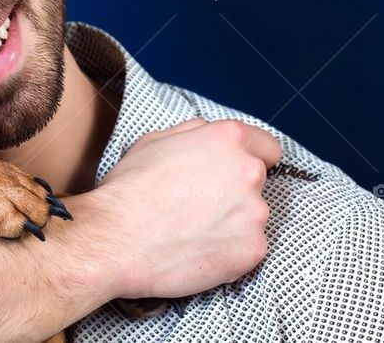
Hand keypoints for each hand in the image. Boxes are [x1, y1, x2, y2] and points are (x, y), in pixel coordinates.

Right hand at [82, 118, 281, 299]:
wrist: (116, 239)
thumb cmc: (129, 191)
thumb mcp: (153, 141)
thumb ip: (193, 133)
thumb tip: (208, 135)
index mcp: (227, 139)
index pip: (267, 146)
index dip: (252, 158)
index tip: (239, 172)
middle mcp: (248, 172)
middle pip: (257, 183)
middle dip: (234, 192)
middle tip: (198, 205)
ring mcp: (254, 213)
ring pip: (251, 217)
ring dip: (230, 223)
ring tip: (191, 230)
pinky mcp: (252, 249)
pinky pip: (248, 248)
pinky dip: (228, 251)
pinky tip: (197, 249)